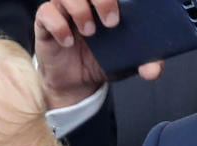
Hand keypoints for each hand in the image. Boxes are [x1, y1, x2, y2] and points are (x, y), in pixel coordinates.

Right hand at [35, 0, 162, 108]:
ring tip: (89, 32)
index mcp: (109, 3)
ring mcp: (65, 10)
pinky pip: (46, 12)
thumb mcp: (128, 62)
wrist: (75, 83)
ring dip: (80, 11)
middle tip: (112, 22)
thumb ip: (146, 62)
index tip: (121, 14)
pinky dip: (58, 26)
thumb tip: (153, 71)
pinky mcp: (45, 22)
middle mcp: (86, 2)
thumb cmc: (101, 62)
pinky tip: (67, 41)